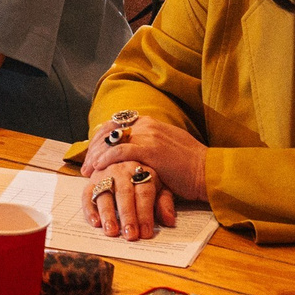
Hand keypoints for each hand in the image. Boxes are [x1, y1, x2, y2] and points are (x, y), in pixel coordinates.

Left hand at [80, 112, 204, 238]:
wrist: (208, 171)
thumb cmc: (190, 165)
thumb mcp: (168, 147)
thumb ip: (150, 145)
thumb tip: (134, 152)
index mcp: (150, 122)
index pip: (117, 124)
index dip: (102, 137)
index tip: (93, 150)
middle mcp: (147, 124)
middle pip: (110, 130)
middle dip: (95, 146)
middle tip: (86, 163)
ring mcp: (149, 135)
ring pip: (112, 140)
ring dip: (97, 154)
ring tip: (88, 169)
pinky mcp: (150, 149)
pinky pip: (121, 151)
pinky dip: (107, 158)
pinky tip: (99, 167)